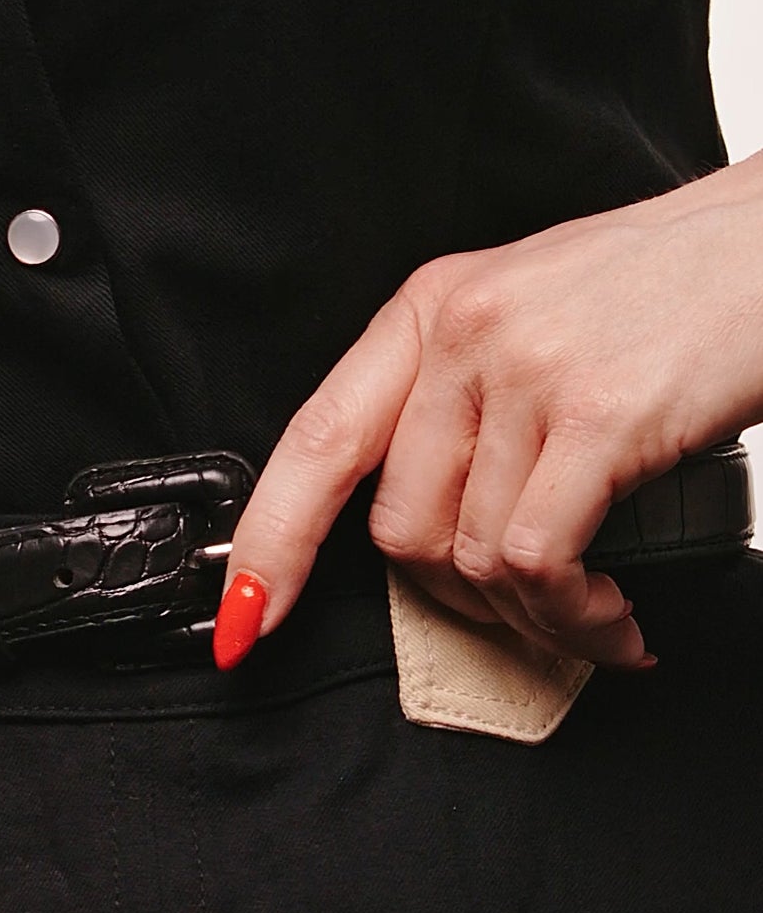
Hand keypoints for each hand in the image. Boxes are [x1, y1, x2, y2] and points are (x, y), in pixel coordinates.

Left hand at [219, 159, 762, 668]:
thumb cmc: (668, 290)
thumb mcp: (532, 315)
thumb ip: (466, 398)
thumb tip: (431, 522)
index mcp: (428, 309)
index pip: (317, 438)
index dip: (271, 538)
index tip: (243, 616)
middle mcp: (460, 334)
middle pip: (396, 524)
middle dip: (457, 599)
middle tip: (526, 613)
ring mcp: (525, 371)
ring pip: (470, 554)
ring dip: (532, 620)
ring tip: (590, 620)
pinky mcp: (598, 415)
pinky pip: (540, 560)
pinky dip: (573, 616)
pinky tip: (613, 621)